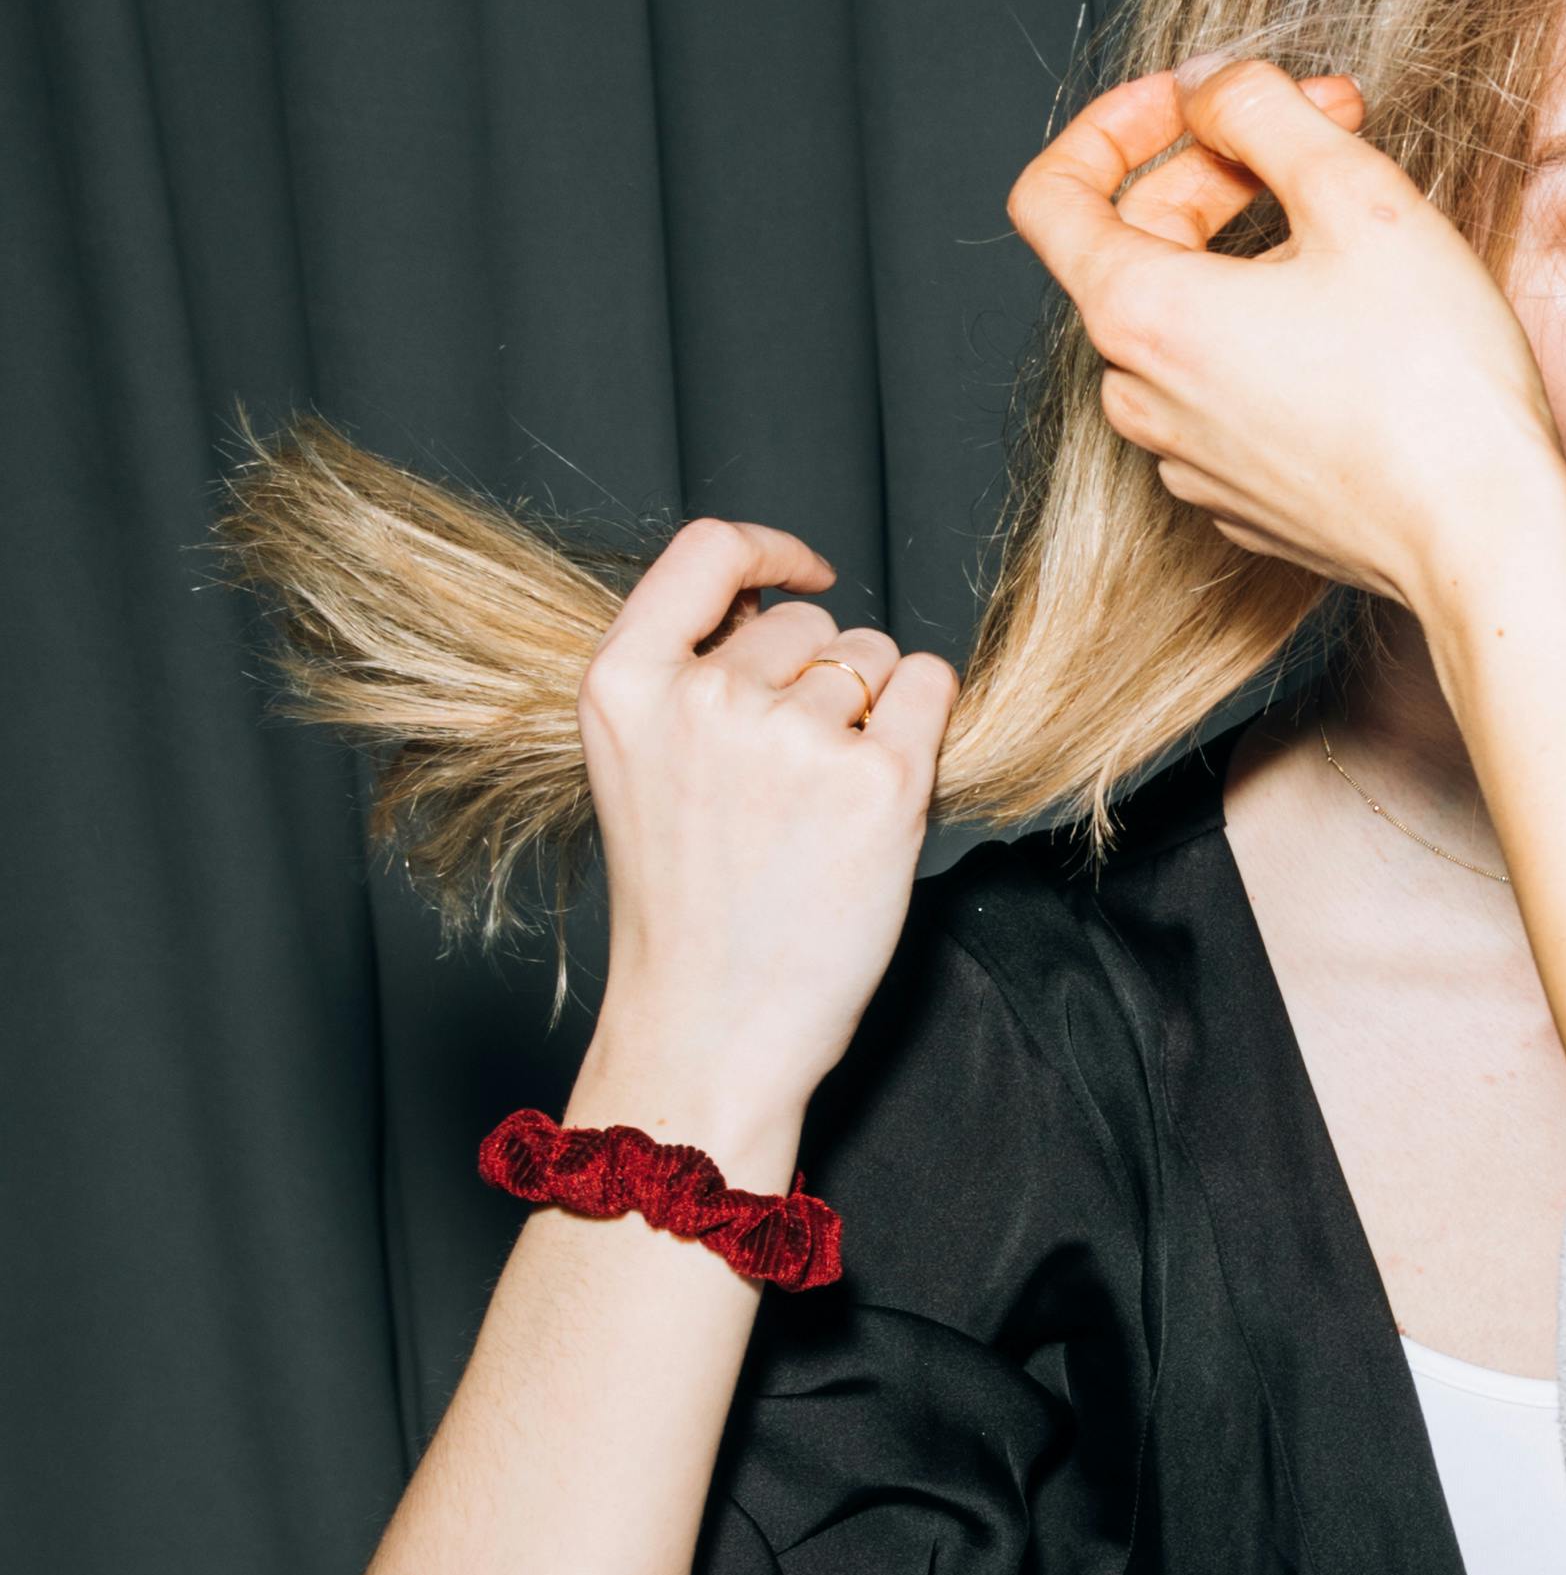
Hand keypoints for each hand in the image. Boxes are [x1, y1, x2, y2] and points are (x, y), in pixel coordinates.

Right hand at [575, 522, 955, 1173]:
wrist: (713, 1025)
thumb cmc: (690, 905)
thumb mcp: (643, 766)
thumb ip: (691, 675)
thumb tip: (780, 598)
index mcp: (625, 686)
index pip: (705, 550)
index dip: (768, 549)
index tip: (806, 572)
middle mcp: (705, 697)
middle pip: (808, 624)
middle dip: (821, 679)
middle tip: (793, 783)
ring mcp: (794, 737)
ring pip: (873, 658)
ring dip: (872, 713)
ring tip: (824, 807)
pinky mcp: (880, 780)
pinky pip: (931, 687)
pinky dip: (925, 723)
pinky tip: (883, 793)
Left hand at [1006, 62, 1565, 613]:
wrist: (1487, 539)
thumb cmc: (1433, 381)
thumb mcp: (1356, 197)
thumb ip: (1263, 110)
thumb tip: (1210, 82)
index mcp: (1142, 313)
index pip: (1050, 195)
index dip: (1113, 124)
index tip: (1194, 100)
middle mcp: (1142, 393)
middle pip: (1131, 245)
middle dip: (1220, 167)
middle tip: (1330, 127)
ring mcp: (1186, 455)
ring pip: (1180, 318)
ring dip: (1243, 248)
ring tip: (1345, 225)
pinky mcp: (1239, 495)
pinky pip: (1219, 386)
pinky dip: (1261, 328)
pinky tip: (1351, 319)